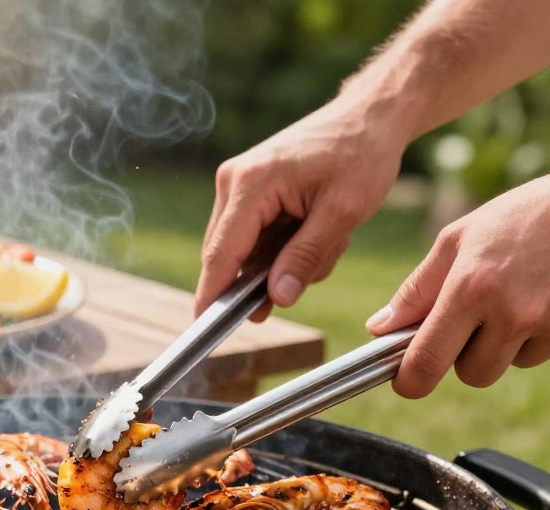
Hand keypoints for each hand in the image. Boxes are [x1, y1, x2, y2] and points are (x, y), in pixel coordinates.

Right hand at [196, 99, 407, 316]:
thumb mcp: (343, 212)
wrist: (370, 116)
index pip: (222, 253)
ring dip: (283, 260)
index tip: (204, 329)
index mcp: (251, 184)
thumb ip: (305, 257)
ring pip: (245, 251)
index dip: (212, 295)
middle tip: (316, 267)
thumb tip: (277, 298)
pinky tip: (318, 232)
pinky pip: (255, 238)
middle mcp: (233, 182)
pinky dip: (284, 246)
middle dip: (266, 276)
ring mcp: (237, 184)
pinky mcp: (248, 189)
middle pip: (228, 255)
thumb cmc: (361, 155)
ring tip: (329, 239)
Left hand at [368, 175, 549, 397]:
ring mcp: (548, 323)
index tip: (406, 380)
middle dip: (464, 356)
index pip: (428, 361)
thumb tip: (379, 328)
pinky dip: (533, 336)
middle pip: (472, 375)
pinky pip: (540, 353)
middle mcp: (511, 312)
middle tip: (470, 320)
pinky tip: (538, 300)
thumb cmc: (521, 216)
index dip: (411, 381)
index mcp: (470, 289)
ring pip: (508, 365)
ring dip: (502, 346)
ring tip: (511, 299)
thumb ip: (417, 290)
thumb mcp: (458, 239)